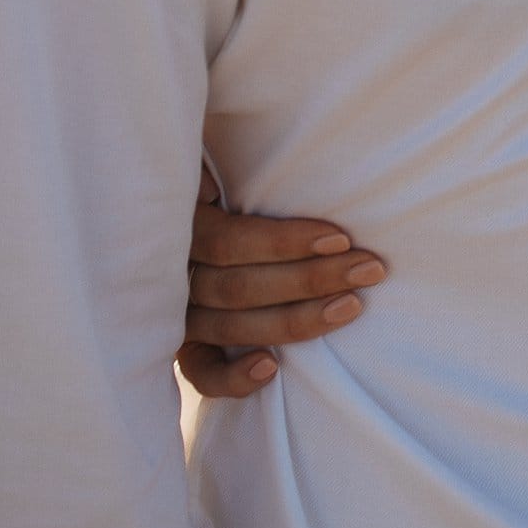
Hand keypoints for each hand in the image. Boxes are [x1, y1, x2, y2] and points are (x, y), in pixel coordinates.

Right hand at [175, 177, 385, 399]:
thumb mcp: (203, 147)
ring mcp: (170, 312)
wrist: (155, 211)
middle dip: (311, 280)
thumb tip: (220, 170)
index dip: (284, 243)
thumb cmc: (209, 168)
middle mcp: (169, 272)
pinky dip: (231, 380)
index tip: (341, 239)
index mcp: (176, 223)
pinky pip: (199, 373)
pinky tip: (270, 369)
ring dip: (295, 322)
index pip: (228, 242)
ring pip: (231, 327)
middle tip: (371, 269)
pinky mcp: (178, 345)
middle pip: (239, 288)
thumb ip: (209, 156)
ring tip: (352, 306)